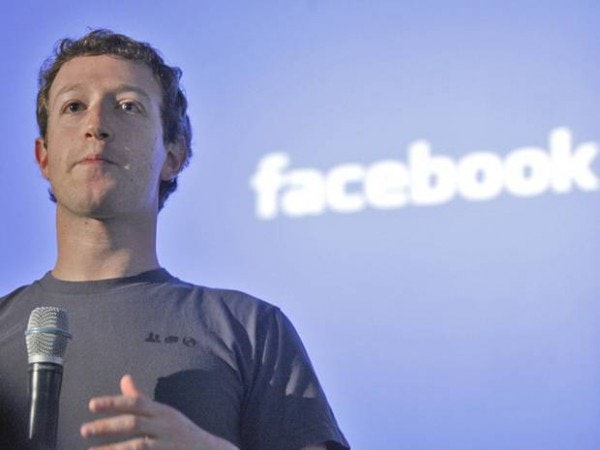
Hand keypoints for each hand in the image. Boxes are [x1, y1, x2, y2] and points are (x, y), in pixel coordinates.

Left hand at [81, 374, 238, 449]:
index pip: (136, 403)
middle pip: (134, 424)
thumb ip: (141, 398)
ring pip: (137, 446)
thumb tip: (124, 378)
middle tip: (83, 430)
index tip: (91, 405)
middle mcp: (165, 426)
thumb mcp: (163, 412)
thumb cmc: (180, 430)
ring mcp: (166, 444)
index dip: (114, 402)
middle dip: (107, 427)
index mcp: (162, 412)